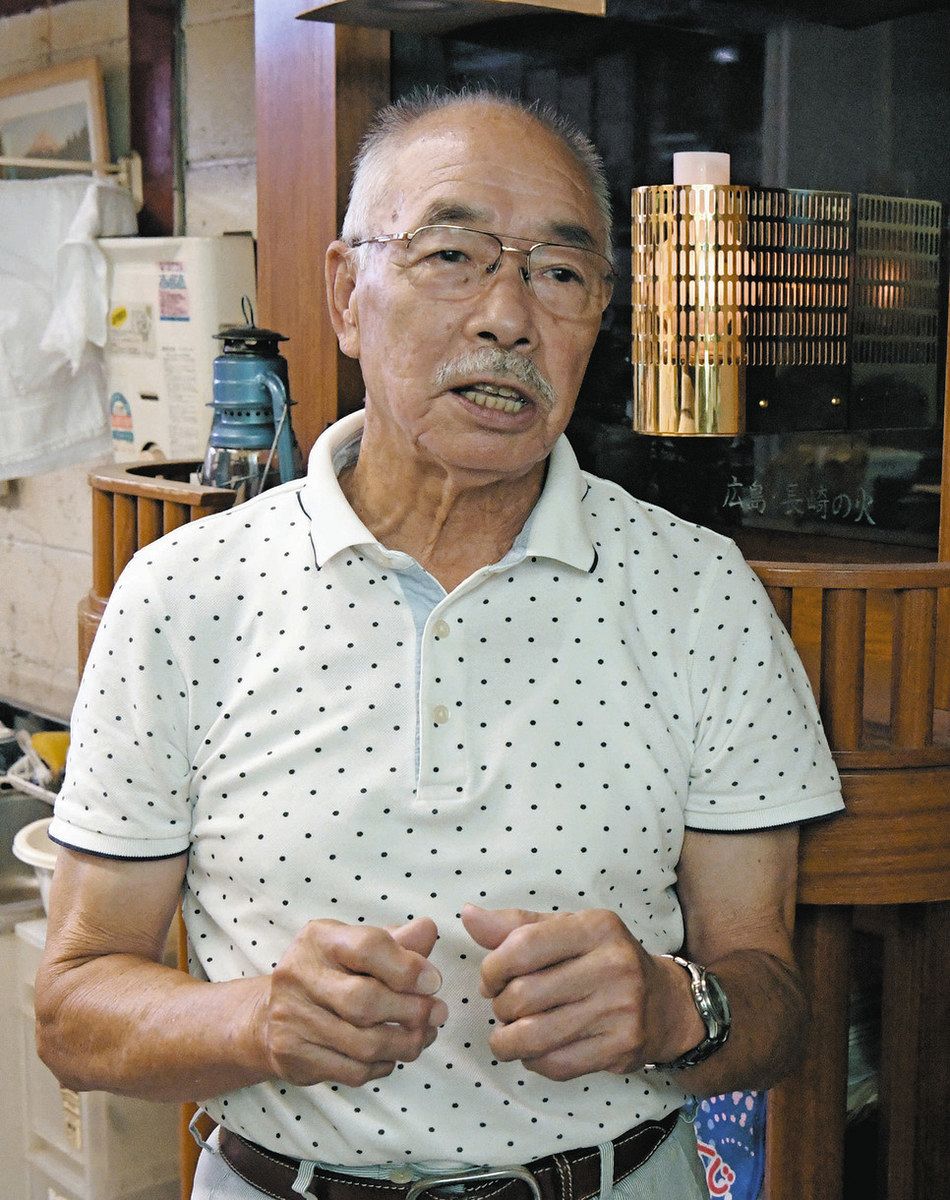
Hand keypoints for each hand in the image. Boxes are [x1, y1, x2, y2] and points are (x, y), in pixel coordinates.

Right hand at [257, 917, 447, 1087]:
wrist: (271, 1013)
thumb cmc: (330, 973)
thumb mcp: (358, 946)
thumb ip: (396, 942)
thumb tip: (428, 929)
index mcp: (319, 939)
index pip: (368, 948)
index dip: (408, 967)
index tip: (434, 982)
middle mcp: (299, 975)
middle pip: (365, 1001)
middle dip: (412, 1011)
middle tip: (438, 1014)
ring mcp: (292, 1018)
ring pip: (363, 1044)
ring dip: (405, 1043)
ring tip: (424, 1036)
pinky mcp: (293, 1056)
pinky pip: (353, 1071)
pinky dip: (383, 1065)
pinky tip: (393, 1054)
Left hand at [461, 904, 701, 1080]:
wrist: (665, 1004)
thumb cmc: (603, 960)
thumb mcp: (567, 931)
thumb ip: (516, 926)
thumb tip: (468, 915)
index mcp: (596, 927)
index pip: (523, 945)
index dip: (493, 967)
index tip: (491, 978)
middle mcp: (612, 965)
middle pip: (523, 994)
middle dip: (501, 1005)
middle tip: (505, 1006)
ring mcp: (619, 1010)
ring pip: (534, 1036)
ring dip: (507, 1040)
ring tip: (508, 1033)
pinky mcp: (620, 1049)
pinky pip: (555, 1064)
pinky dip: (533, 1061)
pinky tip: (536, 1050)